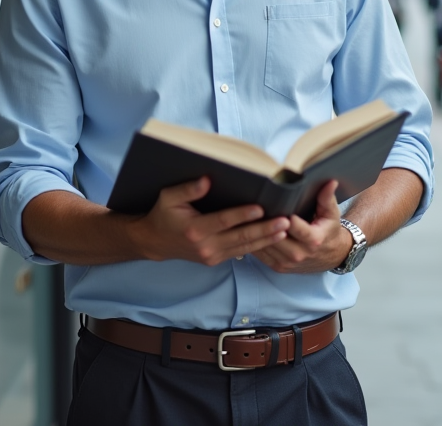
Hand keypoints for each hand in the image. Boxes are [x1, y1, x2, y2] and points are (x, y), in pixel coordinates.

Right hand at [133, 177, 288, 265]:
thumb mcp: (169, 197)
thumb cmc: (164, 214)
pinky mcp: (215, 260)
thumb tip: (207, 180)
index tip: (260, 208)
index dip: (242, 215)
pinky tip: (272, 238)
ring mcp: (212, 256)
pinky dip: (258, 246)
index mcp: (194, 229)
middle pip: (240, 237)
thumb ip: (188, 189)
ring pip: (244, 247)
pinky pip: (240, 252)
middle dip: (264, 230)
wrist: (156, 242)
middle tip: (284, 222)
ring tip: (285, 230)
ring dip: (266, 239)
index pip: (223, 221)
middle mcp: (205, 246)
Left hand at [252, 181, 351, 273]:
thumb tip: (331, 182)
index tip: (276, 205)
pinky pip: (260, 255)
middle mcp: (299, 254)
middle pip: (276, 237)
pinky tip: (247, 229)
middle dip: (265, 223)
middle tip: (254, 207)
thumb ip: (327, 198)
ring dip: (255, 232)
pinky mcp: (278, 267)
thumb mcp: (331, 214)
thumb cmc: (328, 230)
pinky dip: (253, 242)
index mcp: (313, 240)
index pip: (296, 228)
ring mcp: (287, 262)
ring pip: (265, 246)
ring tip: (246, 216)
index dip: (285, 218)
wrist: (330, 256)